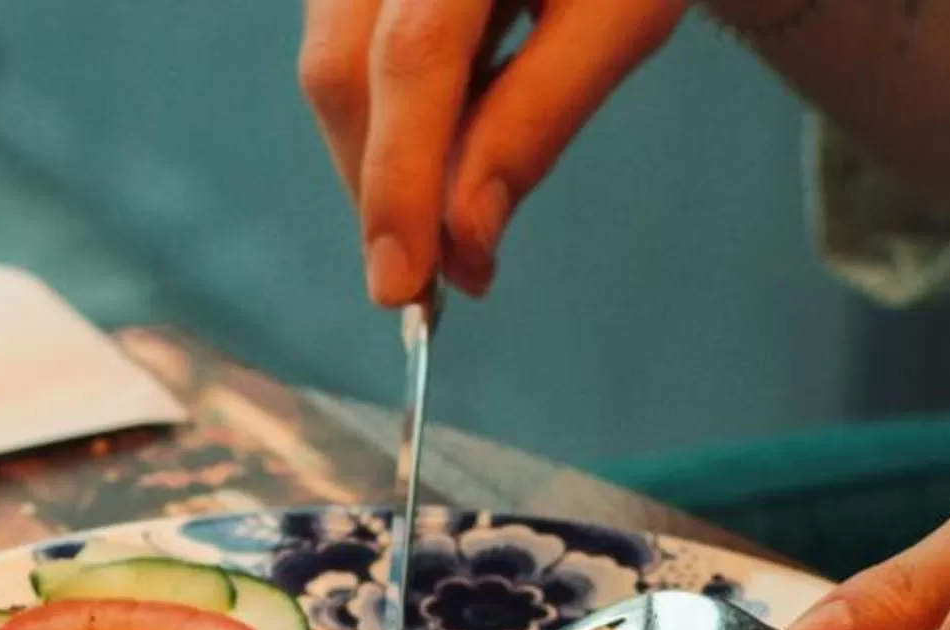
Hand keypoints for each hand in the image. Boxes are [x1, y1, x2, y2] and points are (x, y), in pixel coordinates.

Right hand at [300, 0, 685, 303]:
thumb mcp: (621, 17)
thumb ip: (541, 118)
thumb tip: (466, 238)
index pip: (414, 55)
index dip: (400, 177)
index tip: (402, 283)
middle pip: (342, 70)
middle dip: (382, 188)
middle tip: (432, 278)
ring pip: (329, 70)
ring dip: (380, 164)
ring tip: (447, 215)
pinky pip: (342, 57)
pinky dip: (386, 124)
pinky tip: (440, 146)